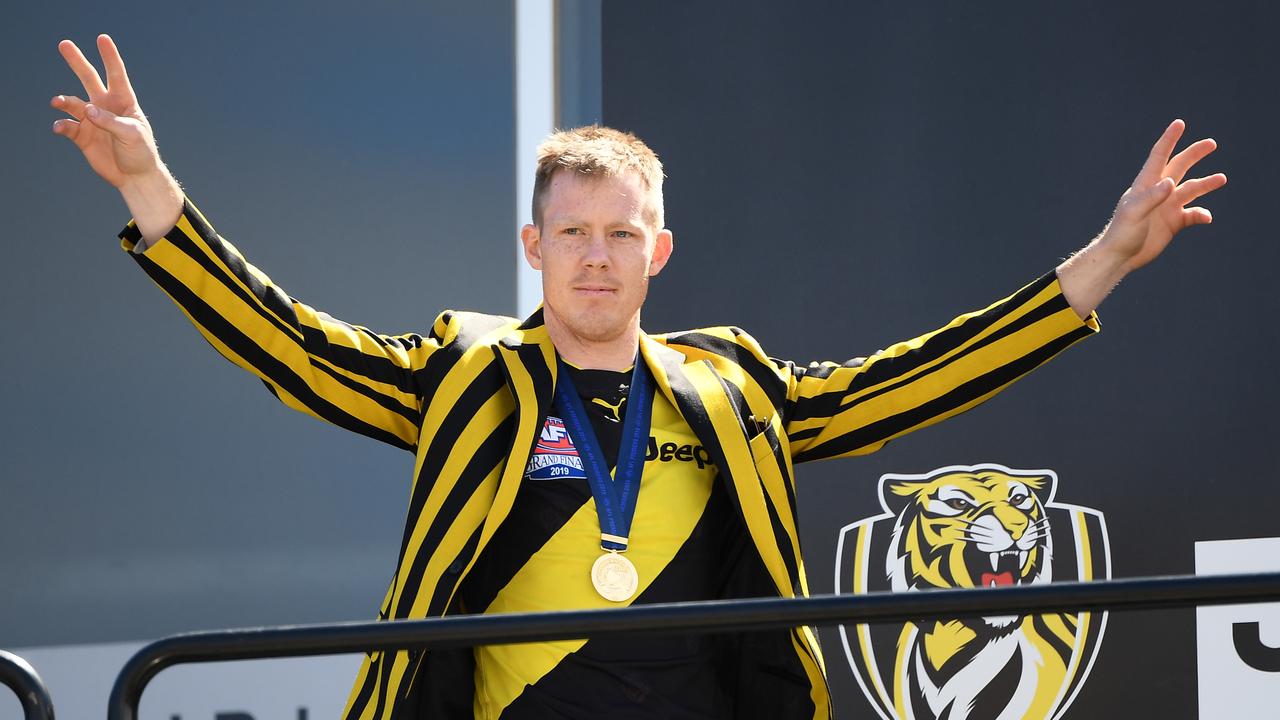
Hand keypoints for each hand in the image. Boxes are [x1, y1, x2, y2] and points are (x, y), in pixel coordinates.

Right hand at [52, 35, 181, 240]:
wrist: (135, 177)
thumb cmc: (141, 153)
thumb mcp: (132, 135)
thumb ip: (111, 121)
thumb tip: (88, 110)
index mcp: (124, 102)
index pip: (117, 75)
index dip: (110, 57)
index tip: (102, 39)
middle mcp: (105, 106)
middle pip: (89, 79)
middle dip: (77, 62)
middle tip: (64, 44)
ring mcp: (92, 120)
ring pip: (73, 102)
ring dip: (64, 100)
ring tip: (57, 102)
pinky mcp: (82, 135)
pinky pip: (67, 126)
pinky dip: (61, 124)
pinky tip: (59, 127)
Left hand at [1098, 119, 1226, 272]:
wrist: (1121, 257)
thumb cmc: (1122, 233)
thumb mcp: (1134, 213)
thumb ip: (1152, 197)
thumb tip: (1170, 182)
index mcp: (1145, 184)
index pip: (1159, 156)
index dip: (1169, 139)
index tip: (1179, 123)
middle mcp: (1159, 192)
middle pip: (1180, 167)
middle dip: (1194, 154)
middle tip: (1211, 143)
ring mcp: (1167, 206)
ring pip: (1191, 189)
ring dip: (1206, 184)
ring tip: (1221, 178)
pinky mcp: (1174, 222)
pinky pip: (1193, 214)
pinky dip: (1202, 214)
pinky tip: (1206, 217)